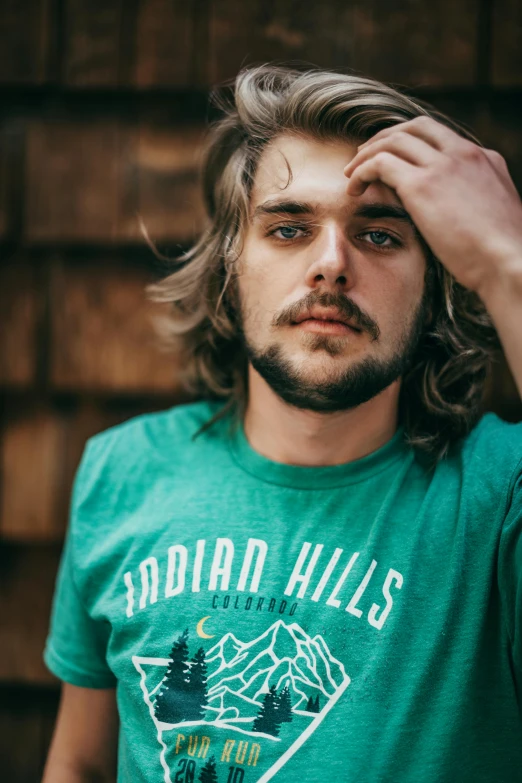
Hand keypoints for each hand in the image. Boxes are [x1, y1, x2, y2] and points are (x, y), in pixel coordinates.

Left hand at [343, 116, 521, 296]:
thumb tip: (462, 214)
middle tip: (364, 157)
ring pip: (392, 140)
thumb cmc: (503, 254)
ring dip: (366, 155)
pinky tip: (353, 189)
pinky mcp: (422, 185)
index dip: (410, 141)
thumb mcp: (495, 217)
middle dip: (384, 138)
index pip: (440, 135)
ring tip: (351, 174)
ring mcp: (443, 166)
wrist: (509, 262)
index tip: (392, 157)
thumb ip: (477, 203)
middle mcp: (463, 154)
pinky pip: (380, 163)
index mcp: (484, 159)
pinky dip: (361, 172)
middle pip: (413, 128)